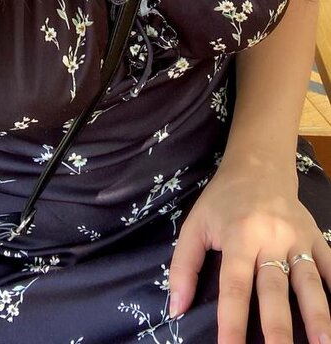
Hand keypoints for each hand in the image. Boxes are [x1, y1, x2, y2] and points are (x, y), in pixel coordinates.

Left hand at [168, 159, 330, 342]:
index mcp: (239, 237)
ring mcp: (298, 238)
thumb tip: (176, 309)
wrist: (258, 165)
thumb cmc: (223, 200)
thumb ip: (184, 266)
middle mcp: (271, 239)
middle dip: (279, 328)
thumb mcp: (195, 225)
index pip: (234, 286)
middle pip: (275, 289)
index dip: (232, 322)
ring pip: (309, 281)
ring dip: (318, 315)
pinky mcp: (316, 235)